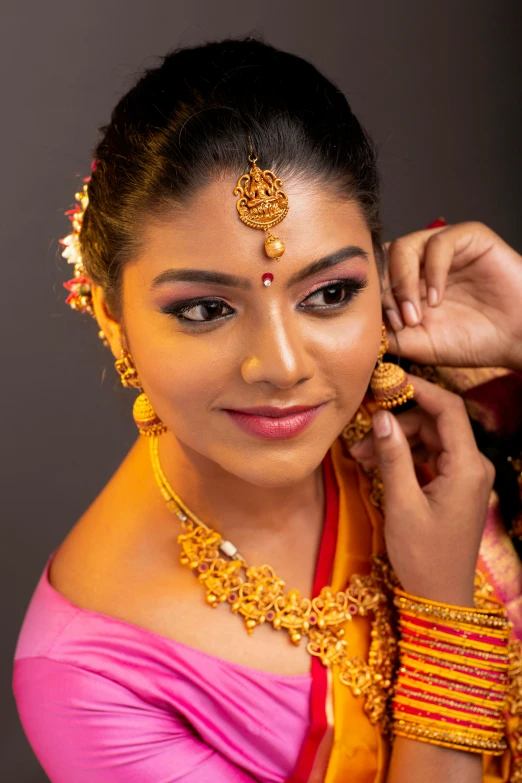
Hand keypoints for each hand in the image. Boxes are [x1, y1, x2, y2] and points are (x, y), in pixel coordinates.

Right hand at [349, 375, 494, 605]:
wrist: (440, 597)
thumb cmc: (423, 556)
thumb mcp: (402, 503)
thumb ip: (393, 456)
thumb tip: (382, 417)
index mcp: (468, 467)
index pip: (448, 409)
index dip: (418, 389)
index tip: (387, 381)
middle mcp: (473, 466)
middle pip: (434, 423)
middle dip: (397, 423)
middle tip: (361, 435)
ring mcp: (465, 477)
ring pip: (428, 440)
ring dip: (396, 442)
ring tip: (360, 456)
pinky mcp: (454, 487)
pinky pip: (429, 458)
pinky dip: (403, 458)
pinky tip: (376, 464)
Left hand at [382, 221, 521, 370]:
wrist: (515, 340)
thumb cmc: (470, 342)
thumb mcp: (417, 344)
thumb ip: (386, 331)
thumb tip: (355, 322)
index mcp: (405, 282)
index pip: (373, 274)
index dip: (372, 298)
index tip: (386, 327)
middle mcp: (420, 261)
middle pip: (382, 257)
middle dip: (385, 290)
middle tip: (402, 320)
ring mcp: (443, 248)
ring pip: (404, 246)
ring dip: (405, 282)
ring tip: (419, 314)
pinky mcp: (470, 238)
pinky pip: (439, 242)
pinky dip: (433, 271)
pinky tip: (438, 299)